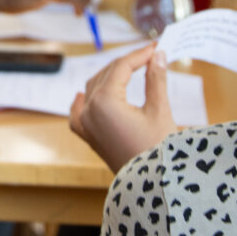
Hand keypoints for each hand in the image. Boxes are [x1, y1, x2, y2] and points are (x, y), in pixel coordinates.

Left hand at [69, 44, 176, 172]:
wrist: (152, 188)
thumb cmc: (158, 151)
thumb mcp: (159, 111)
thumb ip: (155, 79)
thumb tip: (158, 55)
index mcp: (104, 101)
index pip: (122, 67)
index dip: (140, 55)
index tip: (156, 47)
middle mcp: (89, 110)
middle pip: (107, 74)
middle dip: (127, 63)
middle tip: (149, 56)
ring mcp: (85, 124)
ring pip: (92, 88)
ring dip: (109, 76)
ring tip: (130, 68)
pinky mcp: (88, 137)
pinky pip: (77, 114)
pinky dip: (81, 102)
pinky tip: (82, 96)